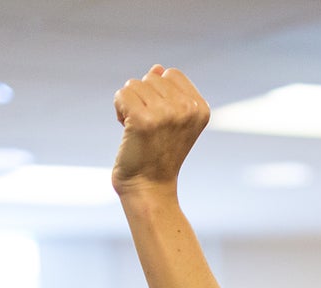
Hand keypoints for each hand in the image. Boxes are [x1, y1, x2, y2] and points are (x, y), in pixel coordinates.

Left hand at [112, 65, 209, 197]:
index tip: (160, 117)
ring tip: (139, 129)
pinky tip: (127, 129)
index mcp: (201, 108)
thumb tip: (157, 68)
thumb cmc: (157, 154)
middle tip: (149, 127)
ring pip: (134, 84)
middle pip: (152, 77)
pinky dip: (119, 110)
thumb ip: (166, 92)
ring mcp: (167, 114)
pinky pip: (122, 95)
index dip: (159, 92)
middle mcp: (188, 109)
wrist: (149, 187)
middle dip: (143, 98)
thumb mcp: (170, 119)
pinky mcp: (145, 120)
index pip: (171, 74)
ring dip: (129, 104)